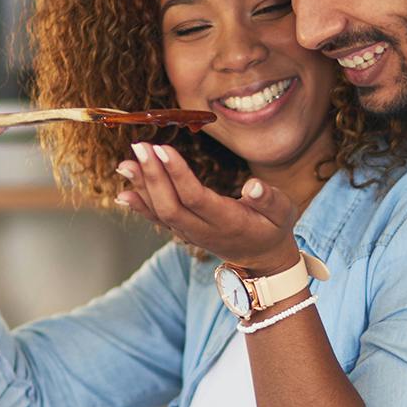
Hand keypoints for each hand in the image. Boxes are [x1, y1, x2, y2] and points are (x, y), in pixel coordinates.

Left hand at [115, 142, 299, 271]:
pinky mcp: (184, 231)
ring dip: (141, 187)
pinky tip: (124, 191)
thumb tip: (253, 186)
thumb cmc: (273, 228)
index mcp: (229, 222)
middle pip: (171, 206)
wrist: (262, 260)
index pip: (196, 198)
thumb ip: (269, 199)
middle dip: (152, 177)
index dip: (177, 175)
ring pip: (160, 213)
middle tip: (140, 147)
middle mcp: (204, 230)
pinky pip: (158, 219)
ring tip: (126, 163)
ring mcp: (191, 234)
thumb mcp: (282, 213)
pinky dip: (140, 205)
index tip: (162, 149)